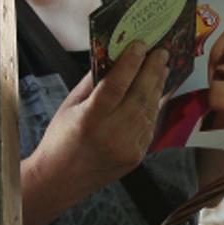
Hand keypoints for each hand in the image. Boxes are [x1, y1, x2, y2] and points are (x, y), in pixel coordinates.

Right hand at [35, 41, 169, 189]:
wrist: (61, 180)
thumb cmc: (61, 137)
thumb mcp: (70, 106)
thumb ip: (93, 82)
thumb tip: (113, 56)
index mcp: (89, 119)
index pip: (115, 85)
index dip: (130, 63)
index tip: (141, 44)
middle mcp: (111, 134)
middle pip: (139, 96)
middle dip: (152, 70)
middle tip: (161, 51)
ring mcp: (127, 147)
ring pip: (148, 110)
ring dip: (157, 86)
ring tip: (162, 67)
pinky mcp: (137, 156)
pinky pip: (149, 126)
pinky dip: (153, 106)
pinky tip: (156, 91)